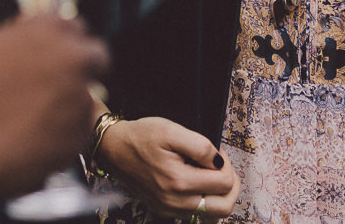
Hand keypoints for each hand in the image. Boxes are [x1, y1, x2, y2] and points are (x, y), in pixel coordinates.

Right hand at [0, 14, 109, 201]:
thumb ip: (25, 38)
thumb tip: (38, 36)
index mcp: (50, 28)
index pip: (75, 29)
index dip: (65, 47)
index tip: (57, 60)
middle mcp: (73, 56)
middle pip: (95, 57)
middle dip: (82, 70)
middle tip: (59, 89)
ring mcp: (80, 96)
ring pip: (85, 98)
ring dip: (67, 107)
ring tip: (30, 123)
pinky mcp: (79, 134)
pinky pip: (76, 133)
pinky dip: (61, 137)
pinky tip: (31, 143)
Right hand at [96, 116, 239, 218]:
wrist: (114, 149)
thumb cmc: (141, 136)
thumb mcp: (171, 131)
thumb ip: (200, 146)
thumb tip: (219, 162)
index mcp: (178, 182)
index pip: (224, 183)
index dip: (227, 164)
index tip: (216, 152)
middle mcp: (175, 202)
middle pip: (224, 207)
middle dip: (231, 185)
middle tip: (221, 166)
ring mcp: (170, 210)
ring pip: (212, 214)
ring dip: (219, 194)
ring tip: (209, 172)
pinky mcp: (165, 210)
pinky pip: (197, 214)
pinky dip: (205, 200)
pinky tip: (197, 181)